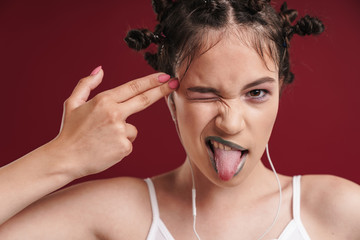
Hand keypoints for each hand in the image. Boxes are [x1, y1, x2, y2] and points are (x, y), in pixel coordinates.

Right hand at [51, 67, 177, 177]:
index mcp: (104, 100)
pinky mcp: (124, 147)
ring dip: (123, 132)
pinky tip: (106, 147)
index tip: (165, 76)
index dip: (151, 81)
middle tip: (175, 83)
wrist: (66, 159)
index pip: (133, 87)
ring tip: (103, 139)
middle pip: (145, 99)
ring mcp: (120, 131)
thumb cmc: (70, 131)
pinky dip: (120, 145)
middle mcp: (115, 113)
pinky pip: (129, 142)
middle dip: (162, 90)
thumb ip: (87, 84)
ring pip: (132, 129)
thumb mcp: (73, 103)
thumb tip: (101, 70)